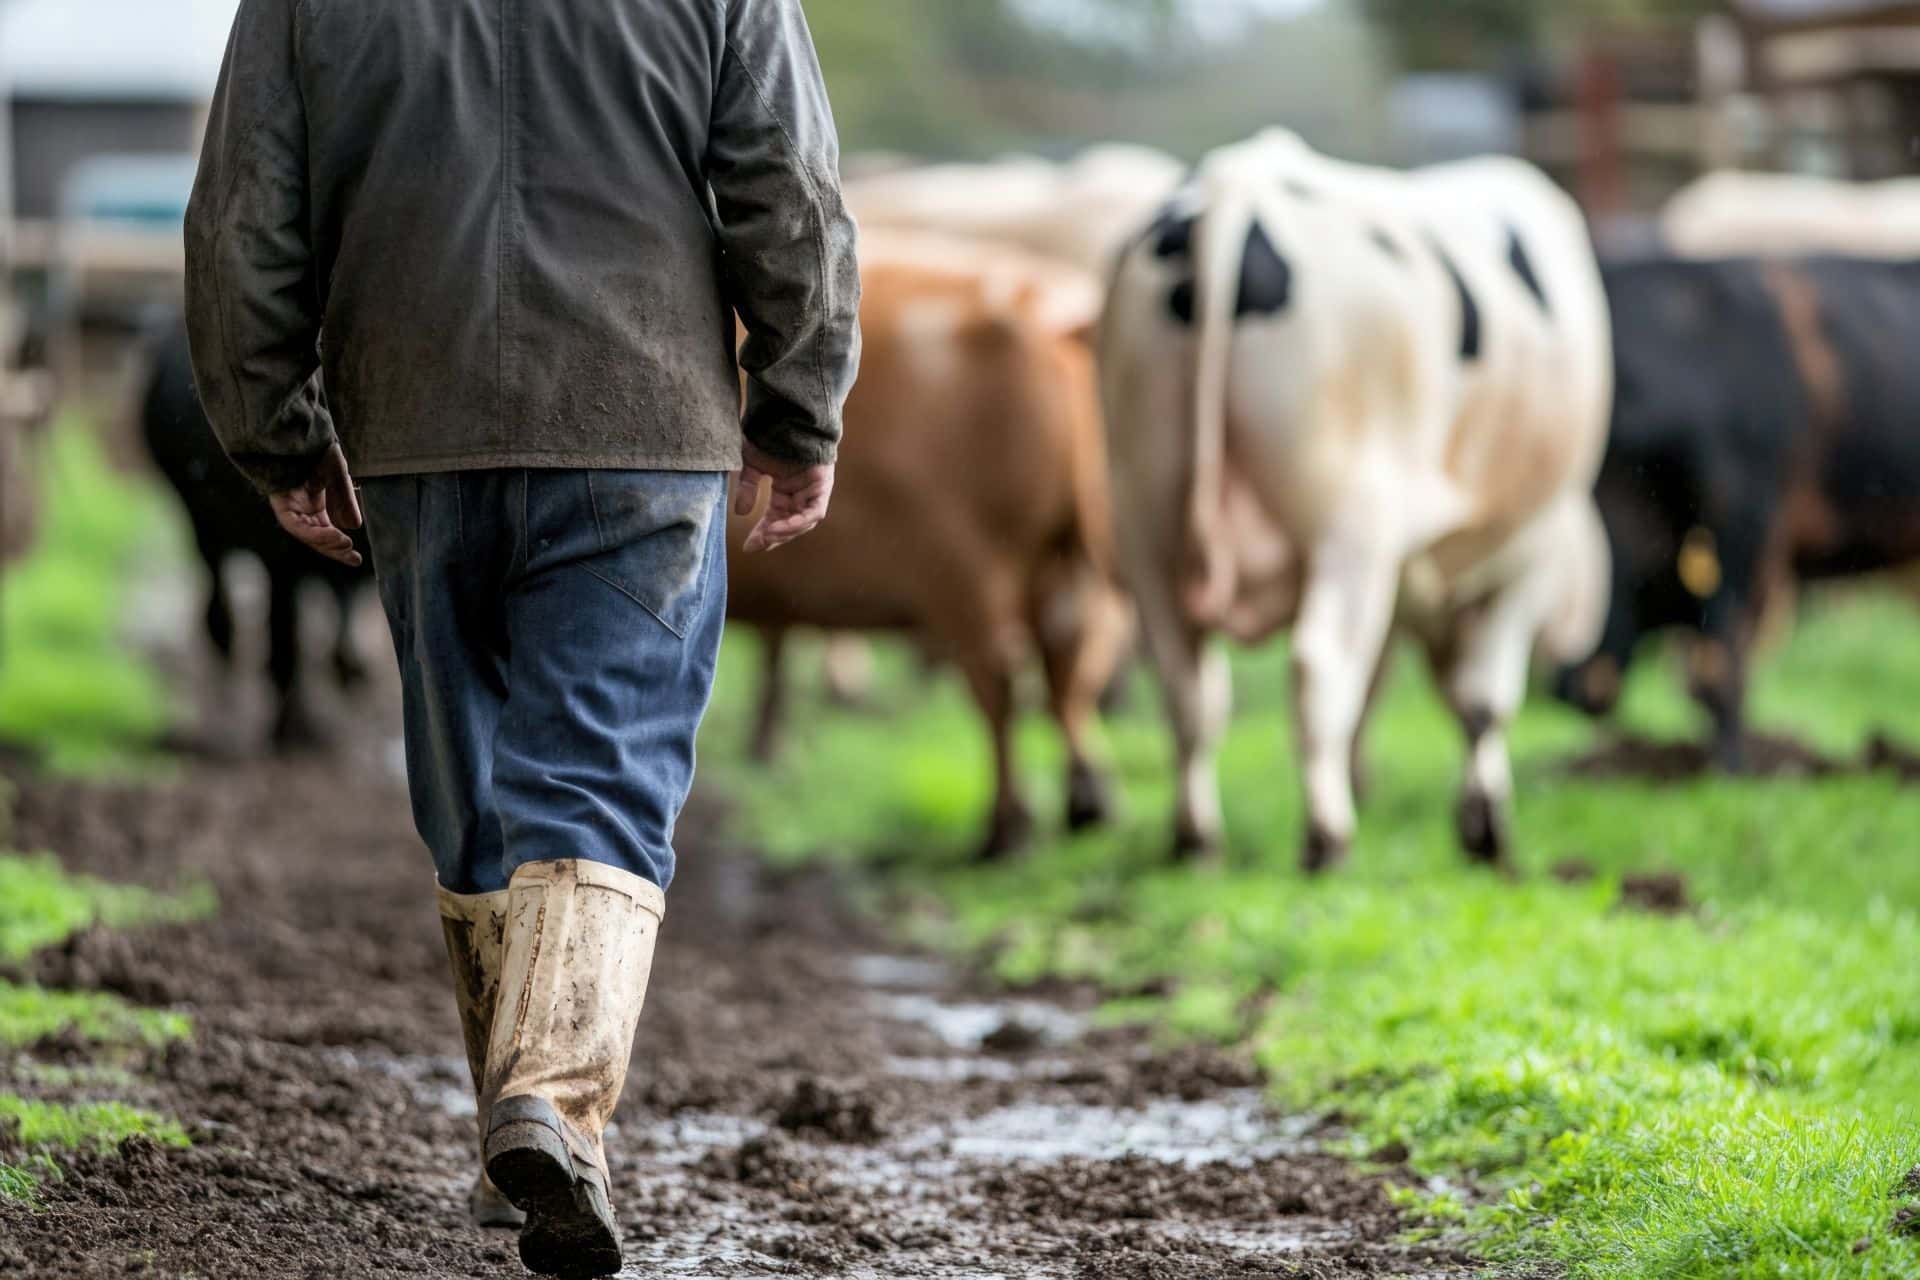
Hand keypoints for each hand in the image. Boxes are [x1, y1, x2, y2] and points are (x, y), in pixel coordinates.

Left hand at [269, 443, 363, 566]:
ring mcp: (289, 506)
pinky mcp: (280, 503)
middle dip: (335, 550)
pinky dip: (313, 533)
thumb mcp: (338, 476)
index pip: (326, 529)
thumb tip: (354, 527)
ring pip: (306, 533)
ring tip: (346, 546)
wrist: (295, 431)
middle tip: (354, 559)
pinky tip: (333, 536)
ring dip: (326, 543)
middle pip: (316, 536)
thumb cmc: (316, 449)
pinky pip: (295, 525)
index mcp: (313, 503)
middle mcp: (300, 507)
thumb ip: (345, 500)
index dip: (340, 544)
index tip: (356, 556)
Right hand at [735, 442, 832, 553]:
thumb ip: (747, 487)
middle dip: (772, 538)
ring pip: (803, 522)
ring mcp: (813, 490)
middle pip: (789, 525)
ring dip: (785, 533)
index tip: (748, 546)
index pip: (776, 519)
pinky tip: (779, 528)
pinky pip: (814, 512)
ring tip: (766, 538)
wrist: (787, 414)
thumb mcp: (751, 464)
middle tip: (755, 546)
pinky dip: (798, 522)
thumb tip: (741, 512)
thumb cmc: (769, 435)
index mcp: (785, 491)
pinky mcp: (823, 486)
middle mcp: (800, 494)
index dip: (763, 534)